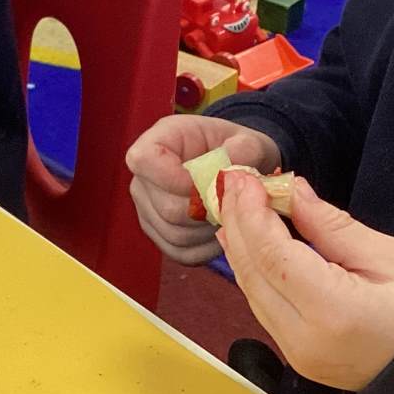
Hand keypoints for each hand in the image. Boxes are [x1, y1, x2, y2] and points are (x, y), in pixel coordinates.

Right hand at [126, 115, 282, 264]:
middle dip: (207, 210)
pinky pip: (181, 252)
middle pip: (167, 207)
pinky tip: (222, 230)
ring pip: (176, 234)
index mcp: (159, 142)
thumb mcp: (249, 141)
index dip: (174, 176)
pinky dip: (207, 248)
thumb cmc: (238, 149)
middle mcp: (144, 179)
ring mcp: (147, 210)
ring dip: (210, 230)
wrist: (235, 167)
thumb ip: (244, 150)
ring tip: (232, 215)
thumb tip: (231, 173)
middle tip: (234, 203)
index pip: (144, 159)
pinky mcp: (160, 236)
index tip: (207, 181)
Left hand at [216, 171, 393, 391]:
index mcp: (333, 311)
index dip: (252, 214)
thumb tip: (292, 191)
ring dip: (239, 247)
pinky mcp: (295, 358)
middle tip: (232, 184)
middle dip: (238, 225)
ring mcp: (296, 354)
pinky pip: (263, 308)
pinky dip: (252, 272)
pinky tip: (247, 244)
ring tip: (234, 206)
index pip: (273, 256)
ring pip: (251, 293)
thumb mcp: (388, 257)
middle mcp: (303, 338)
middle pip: (253, 274)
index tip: (242, 178)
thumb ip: (331, 227)